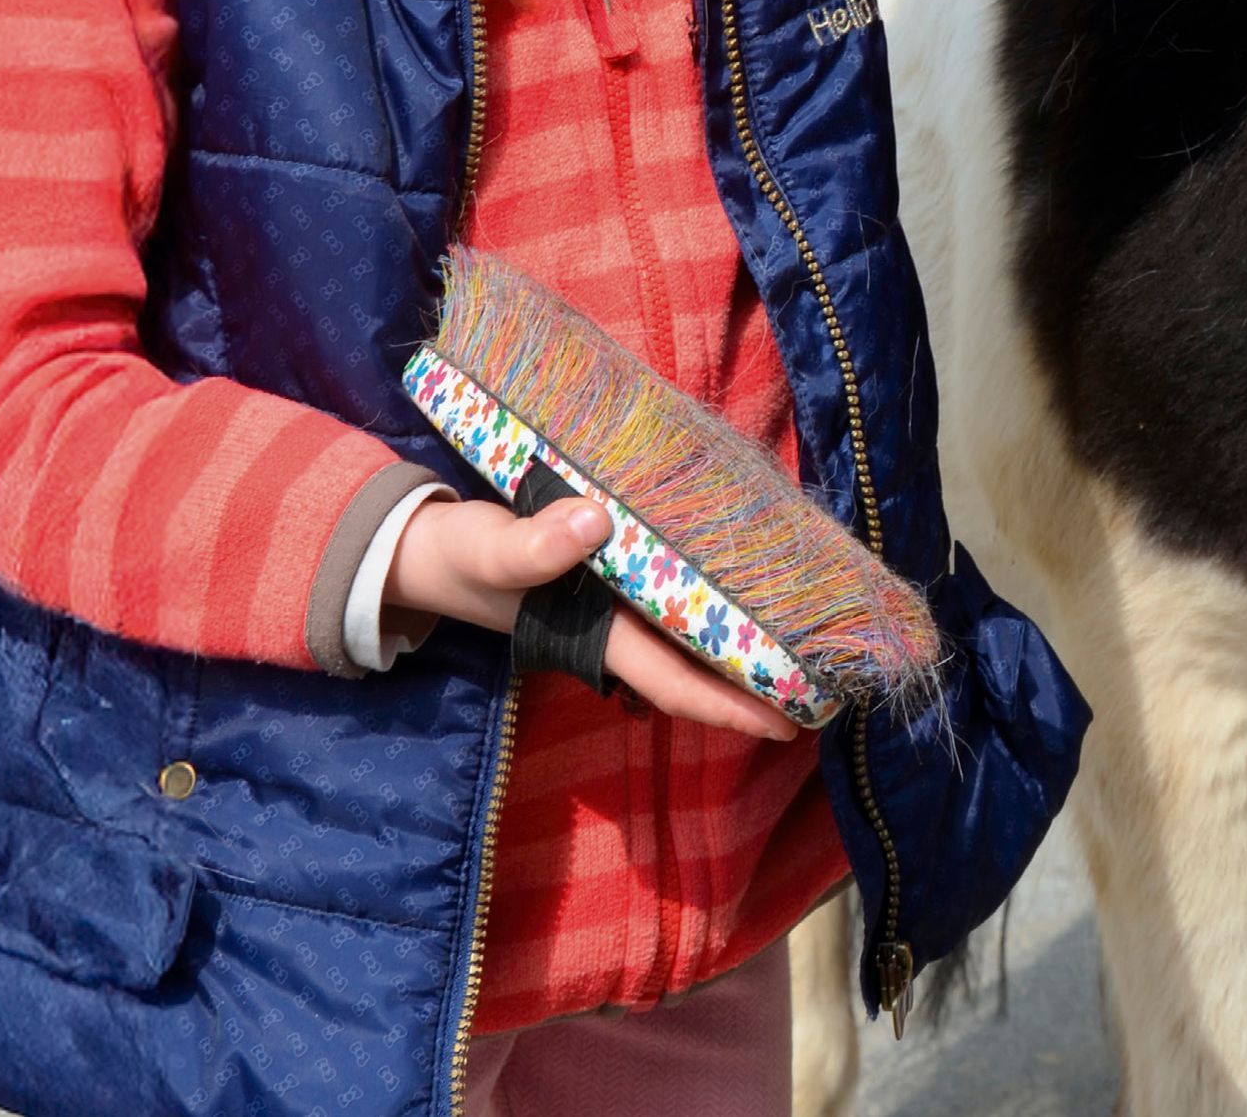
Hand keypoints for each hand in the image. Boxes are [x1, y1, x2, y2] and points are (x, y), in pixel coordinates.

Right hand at [382, 498, 807, 740]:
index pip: (678, 681)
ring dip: (737, 650)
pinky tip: (740, 589)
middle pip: (696, 671)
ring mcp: (610, 613)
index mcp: (595, 634)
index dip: (733, 704)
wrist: (421, 553)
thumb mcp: (488, 548)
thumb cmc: (459, 555)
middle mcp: (613, 631)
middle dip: (754, 685)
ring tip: (801, 643)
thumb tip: (593, 526)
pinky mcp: (606, 584)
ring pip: (686, 643)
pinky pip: (670, 606)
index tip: (792, 720)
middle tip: (826, 683)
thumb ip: (532, 546)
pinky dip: (708, 607)